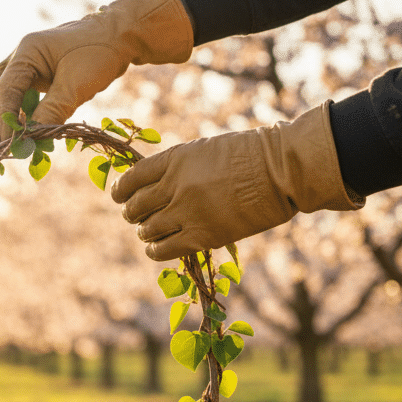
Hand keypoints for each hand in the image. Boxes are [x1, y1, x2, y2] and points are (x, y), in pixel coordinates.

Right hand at [0, 0, 192, 147]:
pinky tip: (24, 135)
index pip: (5, 87)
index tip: (9, 143)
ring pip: (2, 94)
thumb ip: (52, 110)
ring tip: (7, 147)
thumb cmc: (99, 54)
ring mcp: (26, 65)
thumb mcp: (77, 85)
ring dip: (2, 120)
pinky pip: (19, 97)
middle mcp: (20, 55)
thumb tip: (30, 139)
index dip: (4, 118)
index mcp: (27, 50)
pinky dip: (18, 116)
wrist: (119, 38)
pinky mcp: (36, 76)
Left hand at [111, 102, 363, 260]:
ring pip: (147, 229)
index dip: (121, 189)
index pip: (133, 178)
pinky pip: (164, 249)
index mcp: (176, 159)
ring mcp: (188, 212)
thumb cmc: (251, 155)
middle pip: (135, 206)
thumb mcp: (206, 150)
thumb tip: (156, 184)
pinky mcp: (202, 236)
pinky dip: (155, 250)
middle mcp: (176, 186)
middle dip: (131, 212)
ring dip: (144, 231)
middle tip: (135, 216)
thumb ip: (179, 166)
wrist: (282, 171)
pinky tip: (155, 248)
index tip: (119, 196)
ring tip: (148, 232)